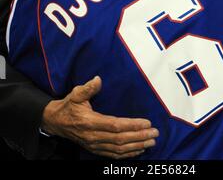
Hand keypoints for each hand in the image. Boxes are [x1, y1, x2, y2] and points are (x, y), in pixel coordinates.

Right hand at [41, 76, 158, 158]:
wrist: (56, 122)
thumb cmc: (69, 106)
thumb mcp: (75, 94)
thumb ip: (87, 88)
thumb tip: (98, 79)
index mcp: (90, 122)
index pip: (115, 126)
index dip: (132, 125)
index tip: (147, 122)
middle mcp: (93, 136)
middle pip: (120, 139)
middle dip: (139, 137)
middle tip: (155, 133)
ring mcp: (95, 145)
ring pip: (119, 149)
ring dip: (137, 146)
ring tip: (151, 141)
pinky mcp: (96, 150)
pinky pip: (114, 155)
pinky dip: (128, 154)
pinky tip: (139, 150)